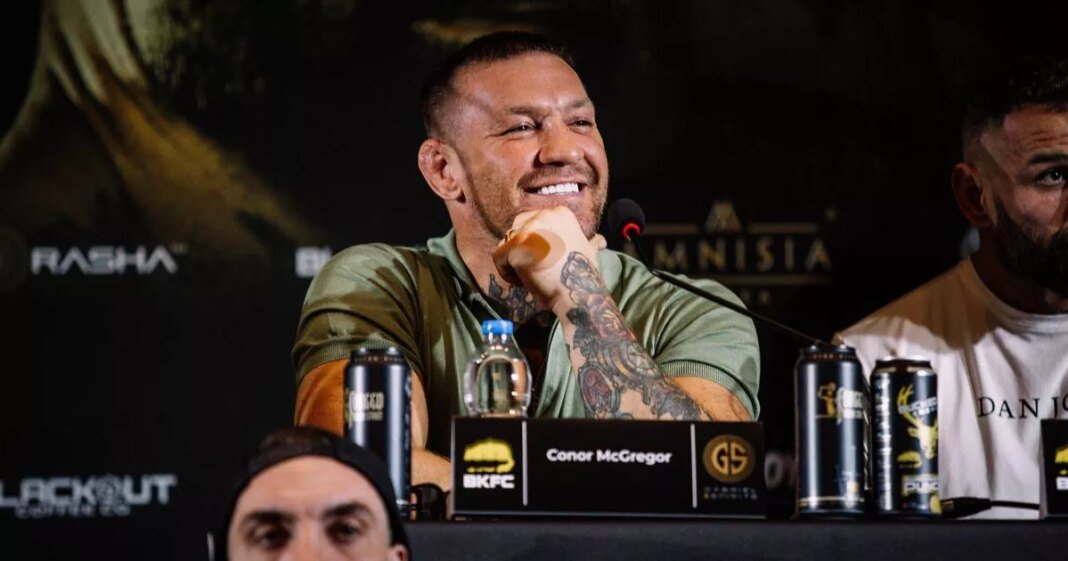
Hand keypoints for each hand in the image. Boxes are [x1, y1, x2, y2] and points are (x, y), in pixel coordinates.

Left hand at [492, 206, 606, 313]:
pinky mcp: (516, 248)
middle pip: (516, 229)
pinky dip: (506, 272)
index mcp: (559, 213)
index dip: (534, 243)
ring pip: (506, 244)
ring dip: (513, 261)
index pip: (531, 222)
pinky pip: (498, 258)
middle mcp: (542, 215)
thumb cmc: (583, 274)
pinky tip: (522, 281)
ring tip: (529, 276)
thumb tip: (600, 240)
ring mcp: (528, 230)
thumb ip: (590, 241)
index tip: (545, 260)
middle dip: (521, 249)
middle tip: (534, 268)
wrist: (578, 291)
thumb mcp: (589, 250)